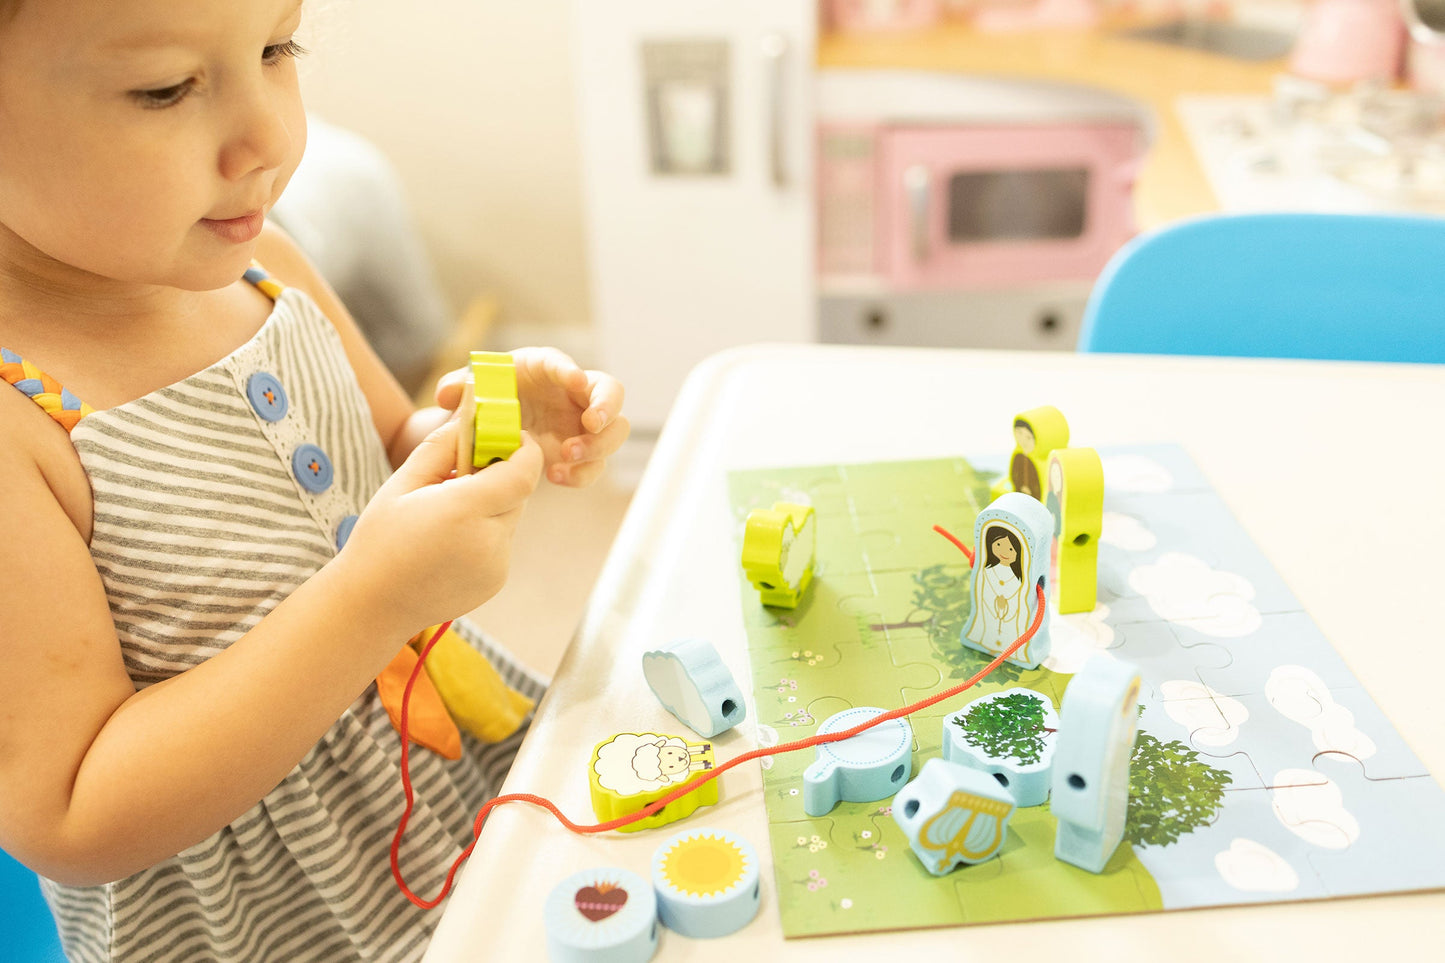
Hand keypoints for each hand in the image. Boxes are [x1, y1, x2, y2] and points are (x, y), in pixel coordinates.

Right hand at [338, 420, 543, 632]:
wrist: (372, 606)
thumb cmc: (380, 540)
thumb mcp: (402, 483)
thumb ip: (441, 446)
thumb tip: (469, 417)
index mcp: (464, 510)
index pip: (524, 472)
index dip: (523, 449)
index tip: (506, 437)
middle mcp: (489, 540)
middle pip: (518, 492)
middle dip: (500, 475)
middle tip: (463, 472)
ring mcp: (496, 565)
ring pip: (510, 517)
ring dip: (491, 505)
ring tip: (447, 514)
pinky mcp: (497, 581)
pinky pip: (502, 542)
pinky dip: (486, 532)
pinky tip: (449, 542)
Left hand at [437, 347, 627, 487]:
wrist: (494, 427)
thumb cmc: (489, 398)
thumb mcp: (469, 389)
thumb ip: (456, 386)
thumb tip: (447, 395)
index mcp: (547, 369)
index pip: (565, 364)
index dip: (572, 371)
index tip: (575, 381)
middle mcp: (575, 394)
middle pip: (611, 394)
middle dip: (606, 409)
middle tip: (590, 425)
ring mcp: (582, 425)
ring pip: (612, 434)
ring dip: (598, 446)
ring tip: (567, 457)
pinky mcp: (581, 454)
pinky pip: (593, 466)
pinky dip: (580, 474)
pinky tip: (555, 477)